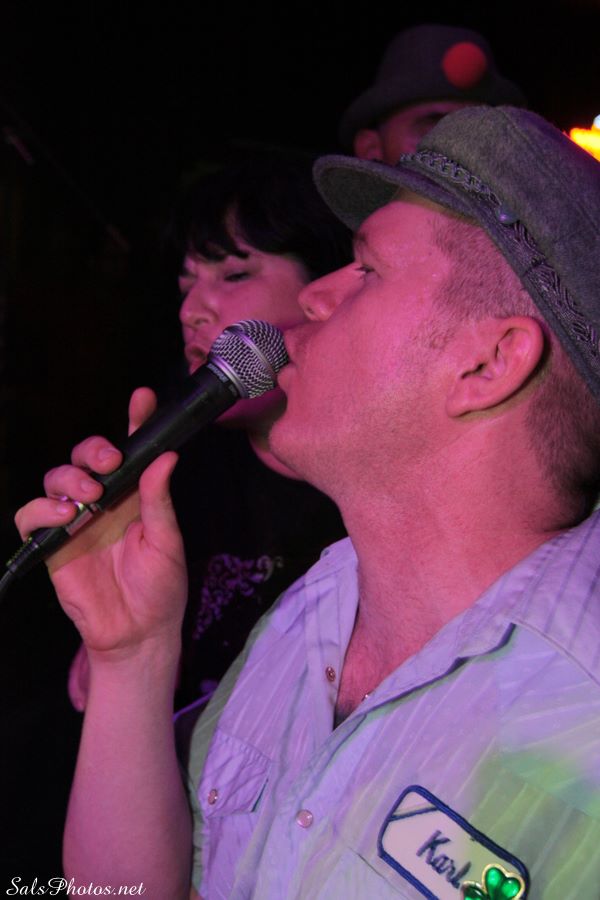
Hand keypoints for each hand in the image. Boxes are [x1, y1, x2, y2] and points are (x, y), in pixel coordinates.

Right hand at [15, 388, 187, 658]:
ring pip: (56, 478)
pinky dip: (41, 509)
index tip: (142, 398)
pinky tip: (64, 516)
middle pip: (86, 457)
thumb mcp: (167, 541)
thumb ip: (159, 499)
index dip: (135, 421)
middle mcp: (104, 501)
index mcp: (135, 495)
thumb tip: (167, 457)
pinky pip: (31, 516)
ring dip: (69, 478)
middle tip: (109, 463)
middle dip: (94, 450)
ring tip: (89, 497)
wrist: (139, 633)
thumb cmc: (160, 588)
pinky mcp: (52, 544)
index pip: (132, 451)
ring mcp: (75, 520)